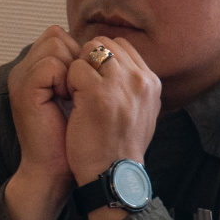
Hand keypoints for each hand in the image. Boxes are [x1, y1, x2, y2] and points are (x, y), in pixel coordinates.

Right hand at [4, 26, 82, 219]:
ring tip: (75, 95)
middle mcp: (25, 69)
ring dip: (73, 68)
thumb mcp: (82, 98)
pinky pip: (50, 64)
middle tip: (82, 88)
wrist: (57, 168)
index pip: (58, 35)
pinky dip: (66, 79)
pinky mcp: (24, 89)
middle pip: (55, 34)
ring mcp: (22, 77)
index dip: (80, 52)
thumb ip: (84, 72)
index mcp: (36, 69)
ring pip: (54, 44)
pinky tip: (69, 100)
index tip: (90, 81)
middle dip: (77, 57)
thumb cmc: (76, 138)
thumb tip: (106, 50)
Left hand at [66, 37, 160, 219]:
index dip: (101, 58)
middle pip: (104, 43)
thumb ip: (132, 85)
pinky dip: (67, 82)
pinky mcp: (97, 94)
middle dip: (87, 60)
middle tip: (81, 85)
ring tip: (76, 94)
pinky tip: (71, 102)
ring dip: (77, 70)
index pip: (122, 46)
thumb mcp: (141, 112)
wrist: (113, 175)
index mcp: (151, 83)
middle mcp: (140, 80)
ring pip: (89, 51)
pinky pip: (74, 67)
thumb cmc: (119, 146)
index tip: (93, 79)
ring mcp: (120, 85)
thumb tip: (117, 63)